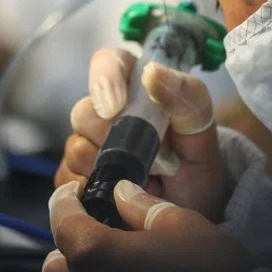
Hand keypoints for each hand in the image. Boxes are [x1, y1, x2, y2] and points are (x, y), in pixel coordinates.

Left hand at [42, 179, 253, 271]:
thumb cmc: (210, 269)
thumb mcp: (179, 223)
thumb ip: (142, 205)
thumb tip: (124, 192)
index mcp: (99, 254)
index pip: (63, 221)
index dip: (65, 200)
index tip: (75, 190)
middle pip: (56, 265)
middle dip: (68, 241)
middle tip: (91, 221)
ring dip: (80, 267)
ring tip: (110, 249)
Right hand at [55, 47, 229, 221]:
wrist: (193, 208)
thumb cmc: (197, 160)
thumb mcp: (202, 126)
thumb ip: (186, 95)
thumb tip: (152, 73)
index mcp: (135, 87)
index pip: (108, 63)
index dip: (104, 79)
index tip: (115, 107)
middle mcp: (106, 112)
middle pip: (83, 111)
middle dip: (112, 136)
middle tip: (147, 154)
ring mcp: (88, 145)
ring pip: (75, 148)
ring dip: (108, 167)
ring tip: (141, 177)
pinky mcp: (76, 179)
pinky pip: (69, 181)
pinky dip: (94, 190)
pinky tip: (120, 193)